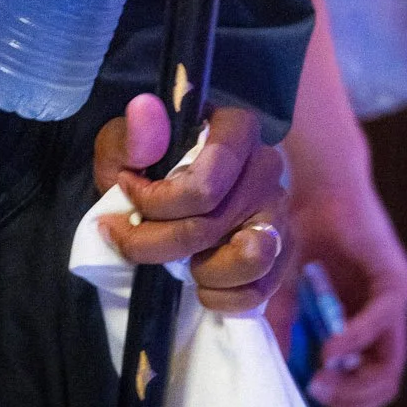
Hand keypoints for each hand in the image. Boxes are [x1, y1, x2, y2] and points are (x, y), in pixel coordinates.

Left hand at [94, 96, 287, 314]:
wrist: (160, 200)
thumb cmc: (142, 168)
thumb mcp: (122, 148)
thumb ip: (133, 137)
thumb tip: (144, 109)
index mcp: (234, 129)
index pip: (206, 184)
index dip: (159, 204)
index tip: (126, 195)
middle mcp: (266, 165)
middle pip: (214, 225)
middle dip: (161, 243)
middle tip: (129, 241)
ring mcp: (279, 209)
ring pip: (250, 258)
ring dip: (203, 271)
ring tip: (180, 259)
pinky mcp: (284, 250)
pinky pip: (259, 290)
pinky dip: (223, 297)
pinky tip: (201, 279)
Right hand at [285, 171, 406, 406]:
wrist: (317, 183)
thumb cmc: (302, 226)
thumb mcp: (287, 287)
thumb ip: (286, 326)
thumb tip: (279, 368)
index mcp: (364, 319)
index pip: (367, 377)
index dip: (342, 395)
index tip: (308, 392)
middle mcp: (386, 316)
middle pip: (383, 380)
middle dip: (349, 398)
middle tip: (316, 391)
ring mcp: (396, 301)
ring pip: (390, 366)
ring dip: (355, 382)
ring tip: (321, 379)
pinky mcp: (398, 283)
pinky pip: (382, 324)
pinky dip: (355, 341)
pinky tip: (330, 349)